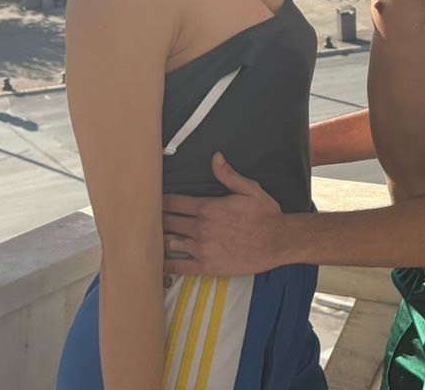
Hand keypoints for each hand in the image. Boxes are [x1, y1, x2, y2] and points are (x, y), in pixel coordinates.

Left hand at [161, 152, 285, 276]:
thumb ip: (228, 175)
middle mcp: (201, 228)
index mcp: (208, 208)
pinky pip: (178, 266)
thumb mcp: (250, 189)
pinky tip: (157, 264)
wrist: (278, 241)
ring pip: (169, 244)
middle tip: (146, 220)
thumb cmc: (265, 214)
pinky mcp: (206, 266)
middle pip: (167, 222)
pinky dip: (165, 265)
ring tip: (150, 240)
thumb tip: (215, 157)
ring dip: (160, 241)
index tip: (152, 201)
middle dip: (156, 220)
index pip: (174, 202)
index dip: (160, 201)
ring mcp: (201, 248)